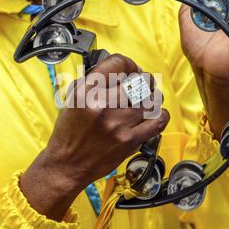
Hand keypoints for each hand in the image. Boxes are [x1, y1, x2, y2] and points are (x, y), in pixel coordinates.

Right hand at [20, 54, 169, 220]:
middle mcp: (103, 106)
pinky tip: (154, 113)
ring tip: (147, 98)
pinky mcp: (130, 140)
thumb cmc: (68, 135)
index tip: (130, 68)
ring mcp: (118, 124)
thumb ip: (92, 83)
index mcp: (86, 93)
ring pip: (151, 99)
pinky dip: (161, 115)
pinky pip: (157, 122)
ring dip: (153, 96)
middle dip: (143, 79)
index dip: (128, 63)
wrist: (67, 165)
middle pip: (139, 80)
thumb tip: (115, 70)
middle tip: (141, 83)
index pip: (117, 64)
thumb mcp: (72, 100)